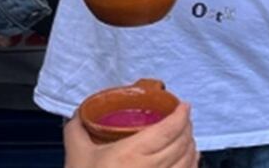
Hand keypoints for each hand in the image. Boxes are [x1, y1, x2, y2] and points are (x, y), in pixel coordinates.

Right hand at [63, 102, 198, 167]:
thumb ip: (77, 129)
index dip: (181, 115)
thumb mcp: (76, 155)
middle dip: (187, 127)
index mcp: (132, 153)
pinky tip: (188, 160)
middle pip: (182, 143)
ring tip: (187, 137)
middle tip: (183, 118)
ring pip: (188, 161)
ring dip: (191, 146)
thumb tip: (80, 114)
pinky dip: (192, 165)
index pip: (168, 129)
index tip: (183, 106)